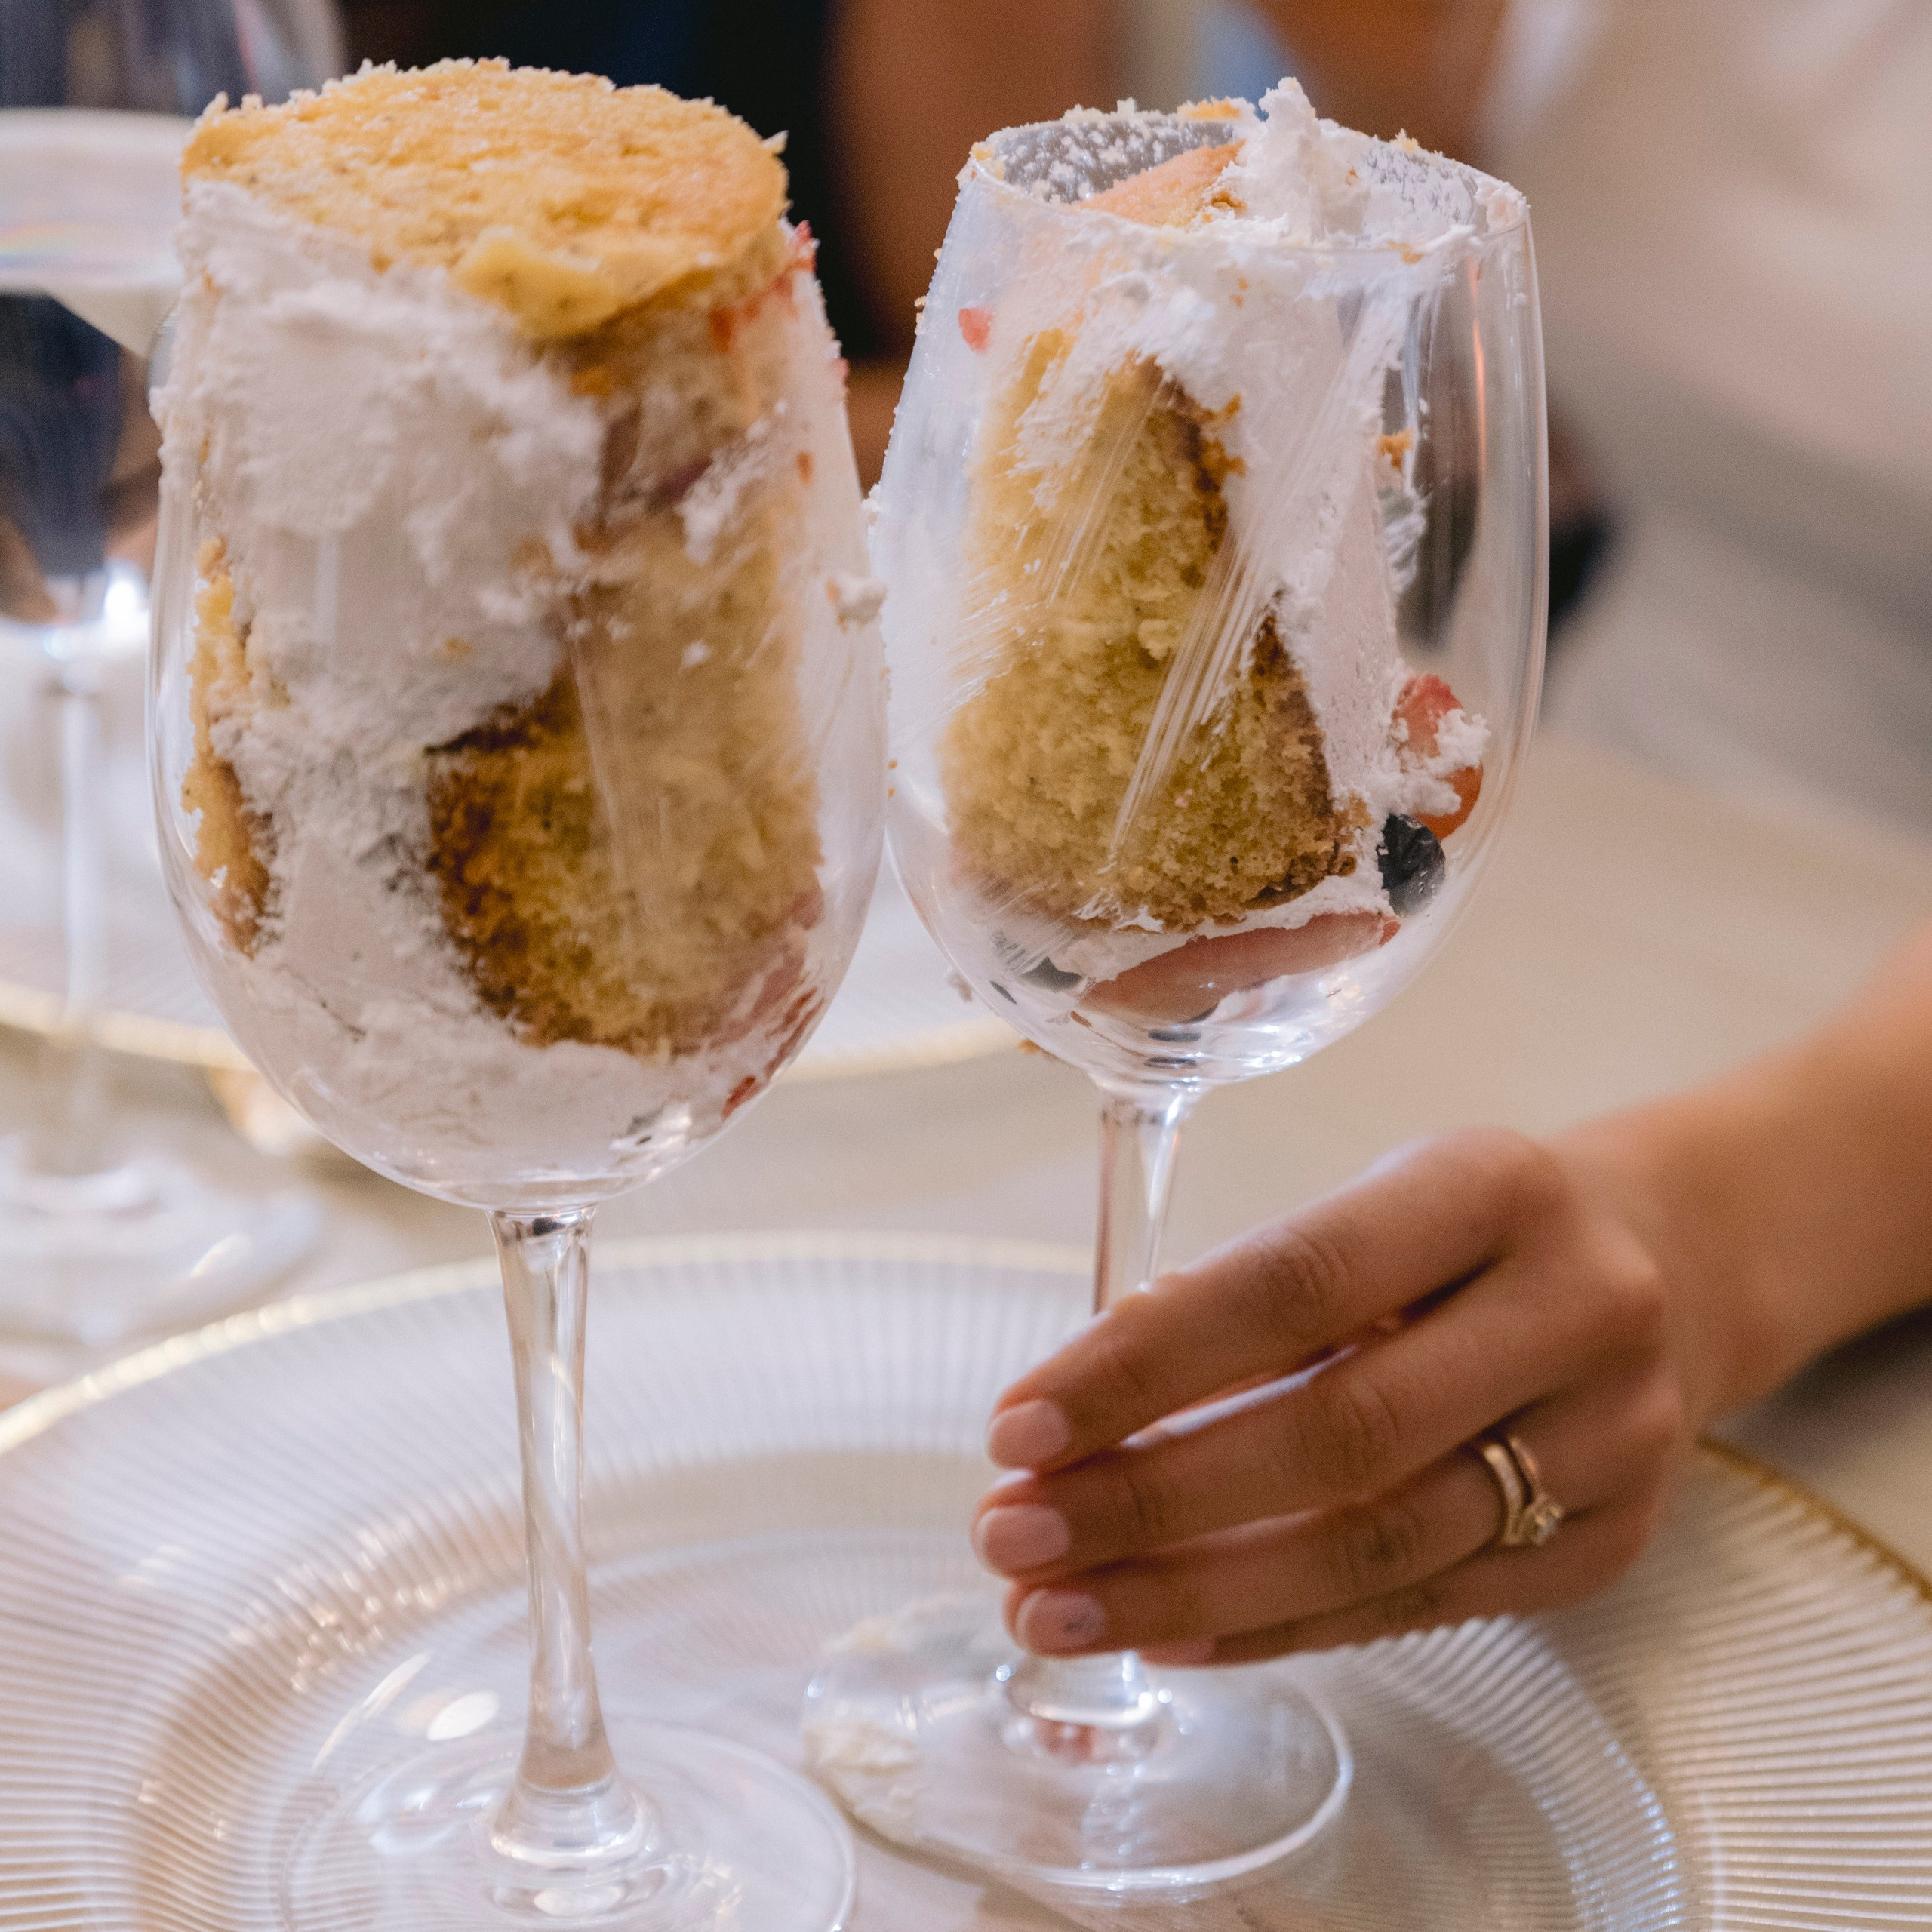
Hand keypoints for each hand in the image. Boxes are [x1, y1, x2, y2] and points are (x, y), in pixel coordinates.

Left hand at [971, 1127, 1729, 1665]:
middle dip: (1146, 1498)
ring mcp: (1611, 1440)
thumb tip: (1089, 1392)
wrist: (1677, 1266)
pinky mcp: (1612, 1545)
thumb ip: (1252, 1287)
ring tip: (1056, 1608)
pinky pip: (1417, 1606)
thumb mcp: (1379, 1202)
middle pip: (1336, 1435)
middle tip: (1010, 1534)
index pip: (1292, 1284)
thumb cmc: (1474, 1230)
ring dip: (1191, 1591)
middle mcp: (1573, 1309)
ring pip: (1377, 1547)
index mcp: (1488, 1187)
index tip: (1018, 1424)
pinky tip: (1166, 1634)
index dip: (1145, 1365)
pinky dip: (1277, 1628)